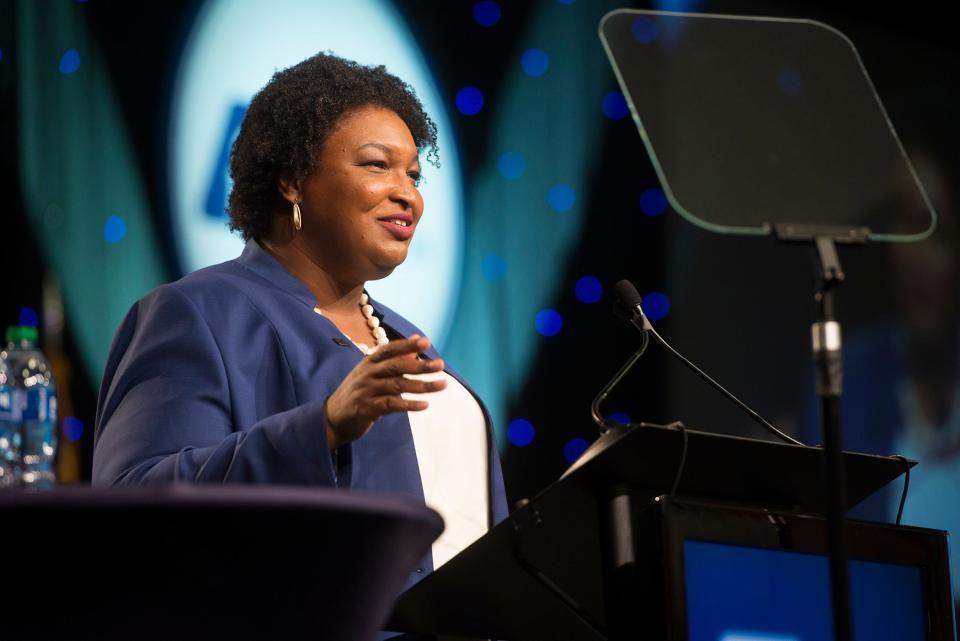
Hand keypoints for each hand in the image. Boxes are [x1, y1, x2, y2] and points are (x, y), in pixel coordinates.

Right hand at [324, 335, 446, 448]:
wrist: (332, 418)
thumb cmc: (359, 393)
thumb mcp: (372, 375)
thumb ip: (393, 363)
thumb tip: (415, 349)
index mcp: (369, 362)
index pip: (389, 349)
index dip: (407, 345)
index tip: (426, 341)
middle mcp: (367, 374)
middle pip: (397, 366)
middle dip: (420, 365)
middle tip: (440, 364)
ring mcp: (366, 391)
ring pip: (398, 385)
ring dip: (422, 385)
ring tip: (442, 385)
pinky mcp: (367, 408)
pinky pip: (391, 405)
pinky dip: (409, 404)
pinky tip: (424, 405)